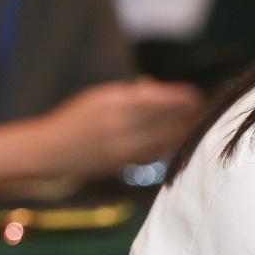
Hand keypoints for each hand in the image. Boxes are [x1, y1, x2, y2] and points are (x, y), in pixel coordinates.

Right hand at [43, 79, 203, 178]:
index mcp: (115, 104)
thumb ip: (131, 93)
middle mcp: (121, 127)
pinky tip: (178, 138)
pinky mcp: (124, 164)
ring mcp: (124, 148)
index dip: (180, 98)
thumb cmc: (78, 117)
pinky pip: (155, 154)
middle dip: (187, 114)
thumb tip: (158, 89)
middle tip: (201, 107)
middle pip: (166, 120)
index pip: (158, 100)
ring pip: (165, 139)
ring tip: (194, 122)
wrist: (53, 150)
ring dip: (182, 130)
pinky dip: (169, 145)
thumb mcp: (101, 96)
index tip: (194, 93)